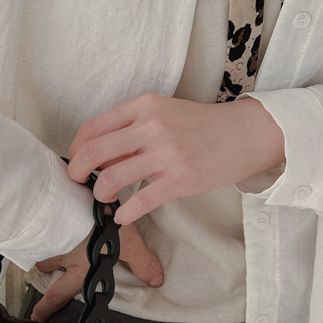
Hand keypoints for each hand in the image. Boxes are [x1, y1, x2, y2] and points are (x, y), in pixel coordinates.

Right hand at [30, 221, 162, 322]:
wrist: (74, 199)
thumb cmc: (97, 224)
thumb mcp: (128, 245)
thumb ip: (142, 263)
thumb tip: (155, 281)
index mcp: (79, 267)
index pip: (59, 294)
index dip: (47, 309)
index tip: (36, 317)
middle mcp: (60, 254)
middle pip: (44, 268)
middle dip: (40, 274)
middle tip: (34, 275)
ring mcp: (48, 234)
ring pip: (39, 244)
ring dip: (40, 245)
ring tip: (42, 242)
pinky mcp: (43, 214)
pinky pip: (36, 224)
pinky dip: (37, 223)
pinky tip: (41, 216)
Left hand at [67, 93, 285, 225]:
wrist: (246, 133)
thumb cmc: (200, 126)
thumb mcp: (163, 114)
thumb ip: (131, 131)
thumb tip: (99, 156)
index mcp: (144, 106)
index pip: (92, 128)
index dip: (75, 149)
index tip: (76, 162)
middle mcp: (152, 126)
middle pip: (93, 152)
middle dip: (77, 172)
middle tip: (78, 183)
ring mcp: (167, 153)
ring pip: (111, 178)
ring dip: (99, 194)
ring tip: (104, 198)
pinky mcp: (181, 179)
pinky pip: (139, 202)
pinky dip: (124, 214)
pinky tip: (123, 216)